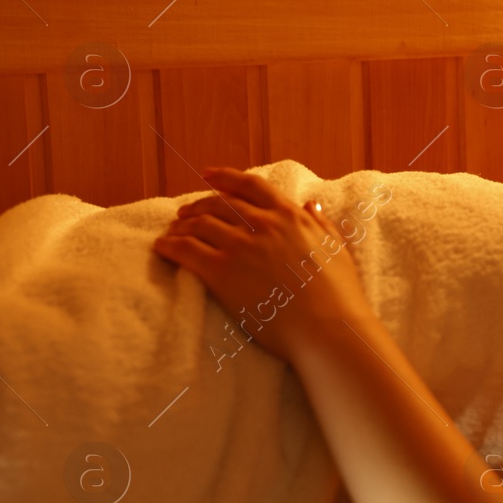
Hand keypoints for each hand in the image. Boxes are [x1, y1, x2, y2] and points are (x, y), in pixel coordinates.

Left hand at [152, 167, 372, 362]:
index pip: (250, 185)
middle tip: (185, 213)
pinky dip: (170, 245)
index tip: (208, 175)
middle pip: (218, 203)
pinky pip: (185, 250)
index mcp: (290, 216)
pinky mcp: (222, 272)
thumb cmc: (339, 294)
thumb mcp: (336, 249)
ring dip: (181, 225)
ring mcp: (241, 247)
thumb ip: (320, 224)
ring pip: (198, 223)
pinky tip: (162, 248)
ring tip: (173, 232)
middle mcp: (263, 225)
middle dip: (197, 205)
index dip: (225, 177)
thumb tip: (311, 205)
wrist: (328, 328)